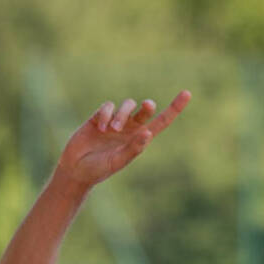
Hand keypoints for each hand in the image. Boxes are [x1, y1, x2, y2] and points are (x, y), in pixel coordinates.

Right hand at [56, 91, 191, 188]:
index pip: (162, 122)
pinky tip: (100, 127)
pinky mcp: (98, 117)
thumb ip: (133, 149)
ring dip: (122, 115)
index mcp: (140, 139)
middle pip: (145, 110)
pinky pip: (107, 106)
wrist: (76, 170)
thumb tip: (148, 133)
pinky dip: (106, 114)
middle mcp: (130, 128)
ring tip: (112, 129)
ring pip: (127, 105)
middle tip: (147, 106)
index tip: (187, 93)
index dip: (175, 108)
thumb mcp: (118, 161)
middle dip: (147, 107)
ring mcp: (115, 121)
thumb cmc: (99, 169)